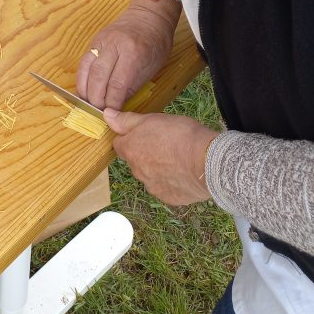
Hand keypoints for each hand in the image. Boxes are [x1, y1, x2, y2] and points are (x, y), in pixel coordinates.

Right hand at [77, 0, 179, 109]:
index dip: (112, 102)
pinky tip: (84, 90)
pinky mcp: (94, 40)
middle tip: (98, 113)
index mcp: (133, 53)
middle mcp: (114, 45)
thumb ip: (132, 85)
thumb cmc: (156, 43)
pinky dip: (82, 78)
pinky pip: (84, 62)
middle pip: (98, 77)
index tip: (112, 114)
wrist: (148, 15)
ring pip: (87, 69)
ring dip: (85, 90)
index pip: (117, 84)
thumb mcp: (151, 67)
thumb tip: (115, 105)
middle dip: (96, 99)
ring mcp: (102, 41)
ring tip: (88, 104)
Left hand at [103, 109, 217, 204]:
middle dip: (144, 153)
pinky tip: (183, 172)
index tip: (143, 133)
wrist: (206, 161)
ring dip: (158, 168)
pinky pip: (165, 188)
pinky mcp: (168, 197)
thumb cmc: (179, 135)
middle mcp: (137, 171)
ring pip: (149, 175)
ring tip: (177, 158)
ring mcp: (152, 186)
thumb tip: (106, 115)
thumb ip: (127, 120)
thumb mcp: (151, 119)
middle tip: (164, 143)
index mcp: (130, 150)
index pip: (119, 144)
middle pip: (135, 160)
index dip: (130, 137)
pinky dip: (171, 181)